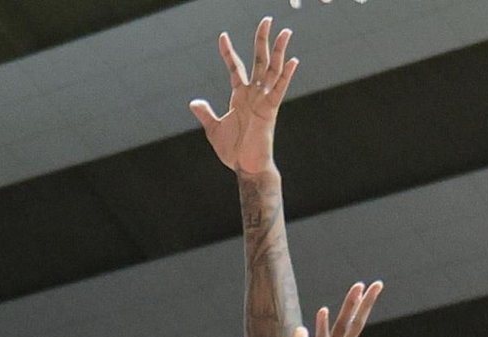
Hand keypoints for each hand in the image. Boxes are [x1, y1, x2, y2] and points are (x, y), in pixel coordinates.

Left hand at [189, 18, 298, 175]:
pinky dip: (287, 75)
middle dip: (262, 40)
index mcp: (240, 96)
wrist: (245, 167)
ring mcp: (263, 100)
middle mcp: (254, 94)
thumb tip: (194, 101)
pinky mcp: (270, 110)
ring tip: (285, 31)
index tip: (222, 36)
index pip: (235, 67)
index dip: (228, 52)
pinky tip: (293, 60)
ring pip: (273, 70)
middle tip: (266, 19)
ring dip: (279, 51)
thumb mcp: (213, 128)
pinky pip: (280, 89)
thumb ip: (205, 113)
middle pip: (259, 60)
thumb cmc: (233, 150)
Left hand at [274, 281, 381, 336]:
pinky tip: (323, 310)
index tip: (371, 290)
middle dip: (364, 304)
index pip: (352, 328)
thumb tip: (300, 329)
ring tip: (357, 288)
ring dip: (349, 309)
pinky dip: (322, 327)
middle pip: (353, 326)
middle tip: (377, 284)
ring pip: (341, 331)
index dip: (361, 309)